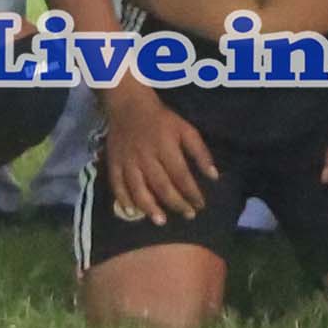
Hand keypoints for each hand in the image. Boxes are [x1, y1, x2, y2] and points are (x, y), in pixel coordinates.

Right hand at [96, 75, 214, 227]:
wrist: (129, 105)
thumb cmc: (162, 119)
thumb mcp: (186, 129)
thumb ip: (200, 153)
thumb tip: (214, 176)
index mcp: (165, 146)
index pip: (181, 175)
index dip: (191, 193)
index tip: (200, 205)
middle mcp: (146, 156)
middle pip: (161, 185)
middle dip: (176, 203)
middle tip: (187, 215)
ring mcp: (127, 161)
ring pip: (138, 189)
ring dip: (150, 207)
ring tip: (161, 221)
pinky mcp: (113, 162)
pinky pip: (117, 184)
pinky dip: (123, 199)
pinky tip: (132, 212)